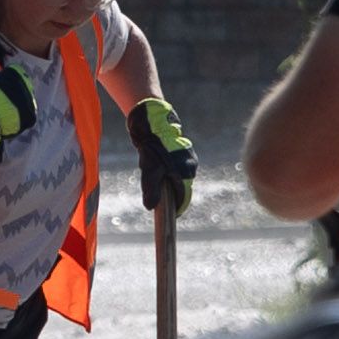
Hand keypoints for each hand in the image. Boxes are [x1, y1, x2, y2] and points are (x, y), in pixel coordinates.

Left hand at [132, 90, 197, 219]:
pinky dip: (165, 174)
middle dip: (170, 197)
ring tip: (154, 184)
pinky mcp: (179, 152)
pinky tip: (155, 170)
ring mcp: (186, 157)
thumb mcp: (149, 168)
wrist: (152, 119)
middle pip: (181, 188)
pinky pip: (174, 169)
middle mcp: (189, 165)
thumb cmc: (152, 144)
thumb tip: (150, 207)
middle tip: (157, 204)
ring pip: (176, 178)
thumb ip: (151, 189)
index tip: (169, 219)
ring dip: (167, 184)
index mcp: (186, 171)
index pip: (184, 196)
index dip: (176, 208)